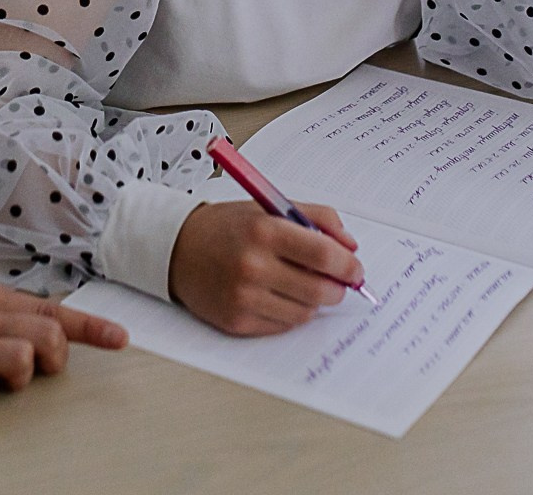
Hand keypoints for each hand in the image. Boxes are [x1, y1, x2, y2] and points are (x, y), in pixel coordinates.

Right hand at [167, 200, 362, 336]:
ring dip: (313, 302)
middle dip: (337, 288)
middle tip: (337, 282)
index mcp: (265, 230)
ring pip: (305, 313)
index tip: (355, 269)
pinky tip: (278, 295)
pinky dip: (289, 313)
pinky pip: (283, 326)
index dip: (349, 266)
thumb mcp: (270, 206)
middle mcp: (253, 265)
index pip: (325, 255)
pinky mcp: (236, 322)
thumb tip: (350, 247)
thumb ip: (316, 218)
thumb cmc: (227, 227)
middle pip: (320, 291)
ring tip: (301, 284)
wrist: (177, 248)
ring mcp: (243, 297)